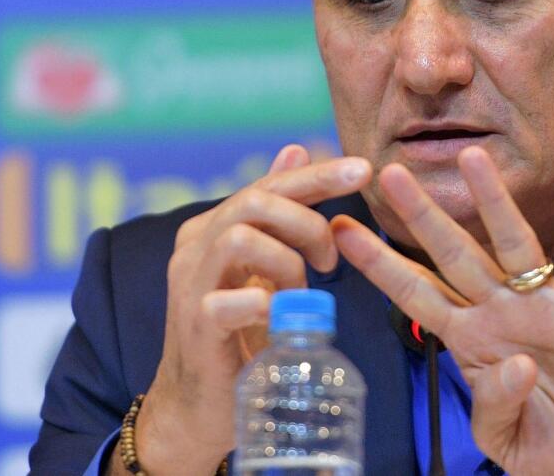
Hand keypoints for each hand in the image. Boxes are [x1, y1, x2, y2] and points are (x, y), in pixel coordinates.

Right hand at [126, 145, 371, 475]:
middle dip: (307, 222)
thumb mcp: (262, 265)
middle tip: (331, 259)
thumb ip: (277, 213)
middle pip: (255, 202)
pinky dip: (262, 303)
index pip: (270, 186)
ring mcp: (190, 285)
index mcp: (215, 227)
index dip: (318, 175)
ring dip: (287, 262)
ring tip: (301, 292)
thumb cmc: (238, 332)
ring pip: (240, 238)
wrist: (198, 405)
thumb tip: (296, 149)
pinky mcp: (194, 327)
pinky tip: (279, 315)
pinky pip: (226, 302)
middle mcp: (196, 246)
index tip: (364, 171)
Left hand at [332, 146, 553, 475]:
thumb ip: (494, 404)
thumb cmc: (549, 447)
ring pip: (516, 245)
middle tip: (391, 173)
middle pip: (456, 256)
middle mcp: (503, 315)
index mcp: (471, 341)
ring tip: (473, 157)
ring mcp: (547, 310)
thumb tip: (516, 365)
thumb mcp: (502, 437)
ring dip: (494, 202)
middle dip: (423, 217)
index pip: (416, 293)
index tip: (340, 231)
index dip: (379, 264)